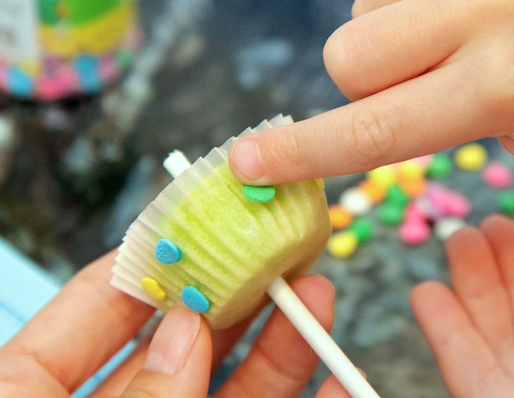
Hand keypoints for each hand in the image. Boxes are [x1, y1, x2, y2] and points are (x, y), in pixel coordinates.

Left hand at [0, 251, 347, 396]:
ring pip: (229, 384)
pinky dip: (302, 396)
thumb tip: (185, 331)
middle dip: (229, 293)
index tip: (192, 222)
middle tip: (270, 250)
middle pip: (175, 342)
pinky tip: (332, 377)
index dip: (143, 261)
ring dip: (277, 340)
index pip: (93, 309)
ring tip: (315, 293)